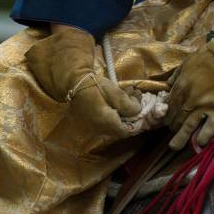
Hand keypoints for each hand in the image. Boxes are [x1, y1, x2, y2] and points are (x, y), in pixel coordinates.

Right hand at [25, 27, 140, 136]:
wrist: (75, 83)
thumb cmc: (95, 86)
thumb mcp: (115, 92)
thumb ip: (128, 105)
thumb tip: (138, 112)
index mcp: (106, 122)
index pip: (126, 131)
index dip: (135, 120)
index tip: (139, 105)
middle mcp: (100, 129)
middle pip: (122, 126)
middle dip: (131, 111)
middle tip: (135, 94)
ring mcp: (94, 126)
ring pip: (115, 122)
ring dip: (124, 109)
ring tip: (129, 92)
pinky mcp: (92, 121)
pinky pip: (108, 120)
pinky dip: (116, 110)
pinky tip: (118, 97)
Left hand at [165, 45, 213, 149]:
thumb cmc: (204, 58)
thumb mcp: (185, 63)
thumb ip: (175, 76)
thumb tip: (167, 86)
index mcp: (180, 87)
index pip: (169, 106)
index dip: (165, 113)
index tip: (165, 118)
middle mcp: (189, 100)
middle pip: (176, 118)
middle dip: (171, 125)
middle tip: (171, 129)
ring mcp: (203, 107)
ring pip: (187, 127)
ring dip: (179, 138)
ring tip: (174, 146)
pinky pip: (209, 127)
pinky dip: (203, 136)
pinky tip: (198, 143)